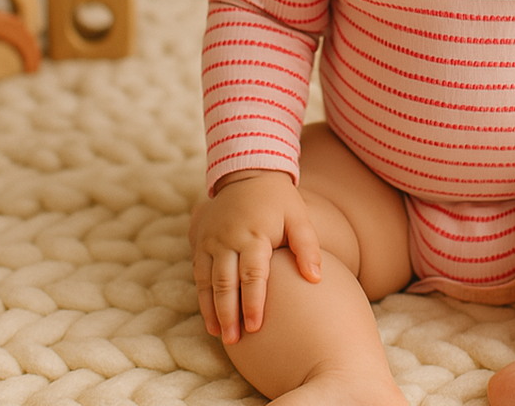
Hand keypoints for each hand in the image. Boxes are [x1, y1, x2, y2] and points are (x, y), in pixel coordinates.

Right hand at [189, 170, 321, 343]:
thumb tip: (315, 278)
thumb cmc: (278, 200)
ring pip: (208, 282)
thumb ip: (307, 246)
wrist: (247, 174)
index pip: (253, 274)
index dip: (254, 301)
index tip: (256, 326)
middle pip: (226, 282)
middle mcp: (229, 238)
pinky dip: (203, 299)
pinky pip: (199, 275)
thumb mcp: (298, 215)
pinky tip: (210, 320)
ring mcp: (211, 241)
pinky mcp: (200, 243)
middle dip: (230, 313)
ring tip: (222, 335)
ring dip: (213, 311)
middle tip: (235, 340)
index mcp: (255, 233)